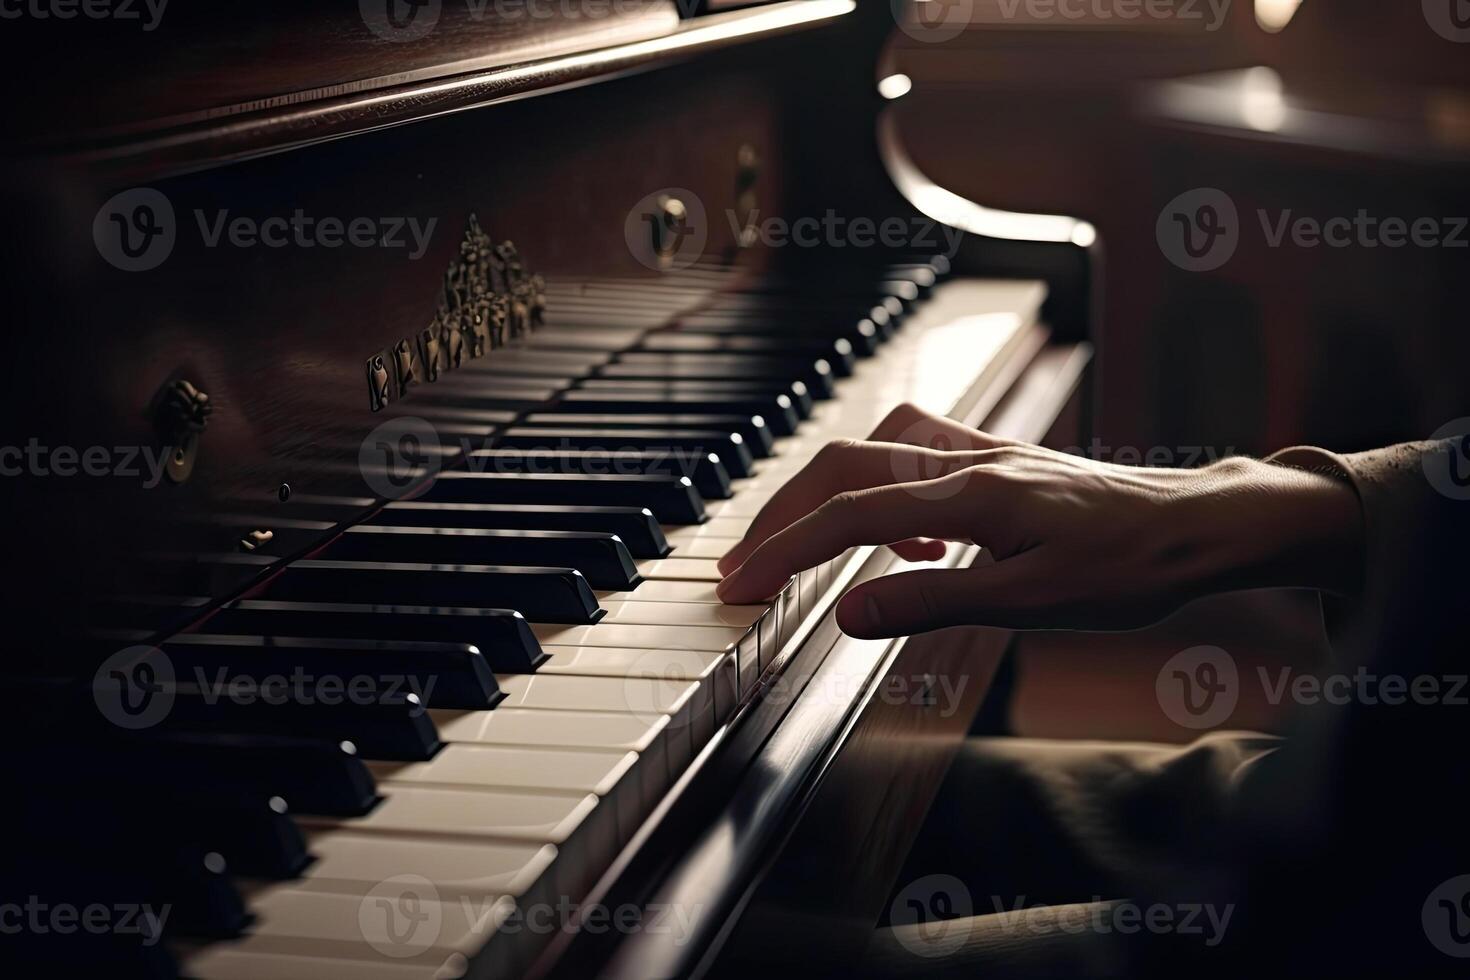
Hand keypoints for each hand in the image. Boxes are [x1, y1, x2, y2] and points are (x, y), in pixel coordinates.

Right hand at [716, 404, 1363, 637]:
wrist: (1201, 524)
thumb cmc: (1134, 564)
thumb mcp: (1033, 602)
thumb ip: (931, 602)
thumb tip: (848, 612)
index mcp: (972, 494)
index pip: (849, 514)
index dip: (785, 549)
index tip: (740, 582)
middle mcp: (968, 460)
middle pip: (844, 465)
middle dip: (783, 511)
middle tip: (744, 561)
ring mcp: (983, 454)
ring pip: (873, 449)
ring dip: (824, 492)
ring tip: (803, 544)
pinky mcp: (999, 461)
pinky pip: (914, 454)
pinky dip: (880, 487)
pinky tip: (902, 534)